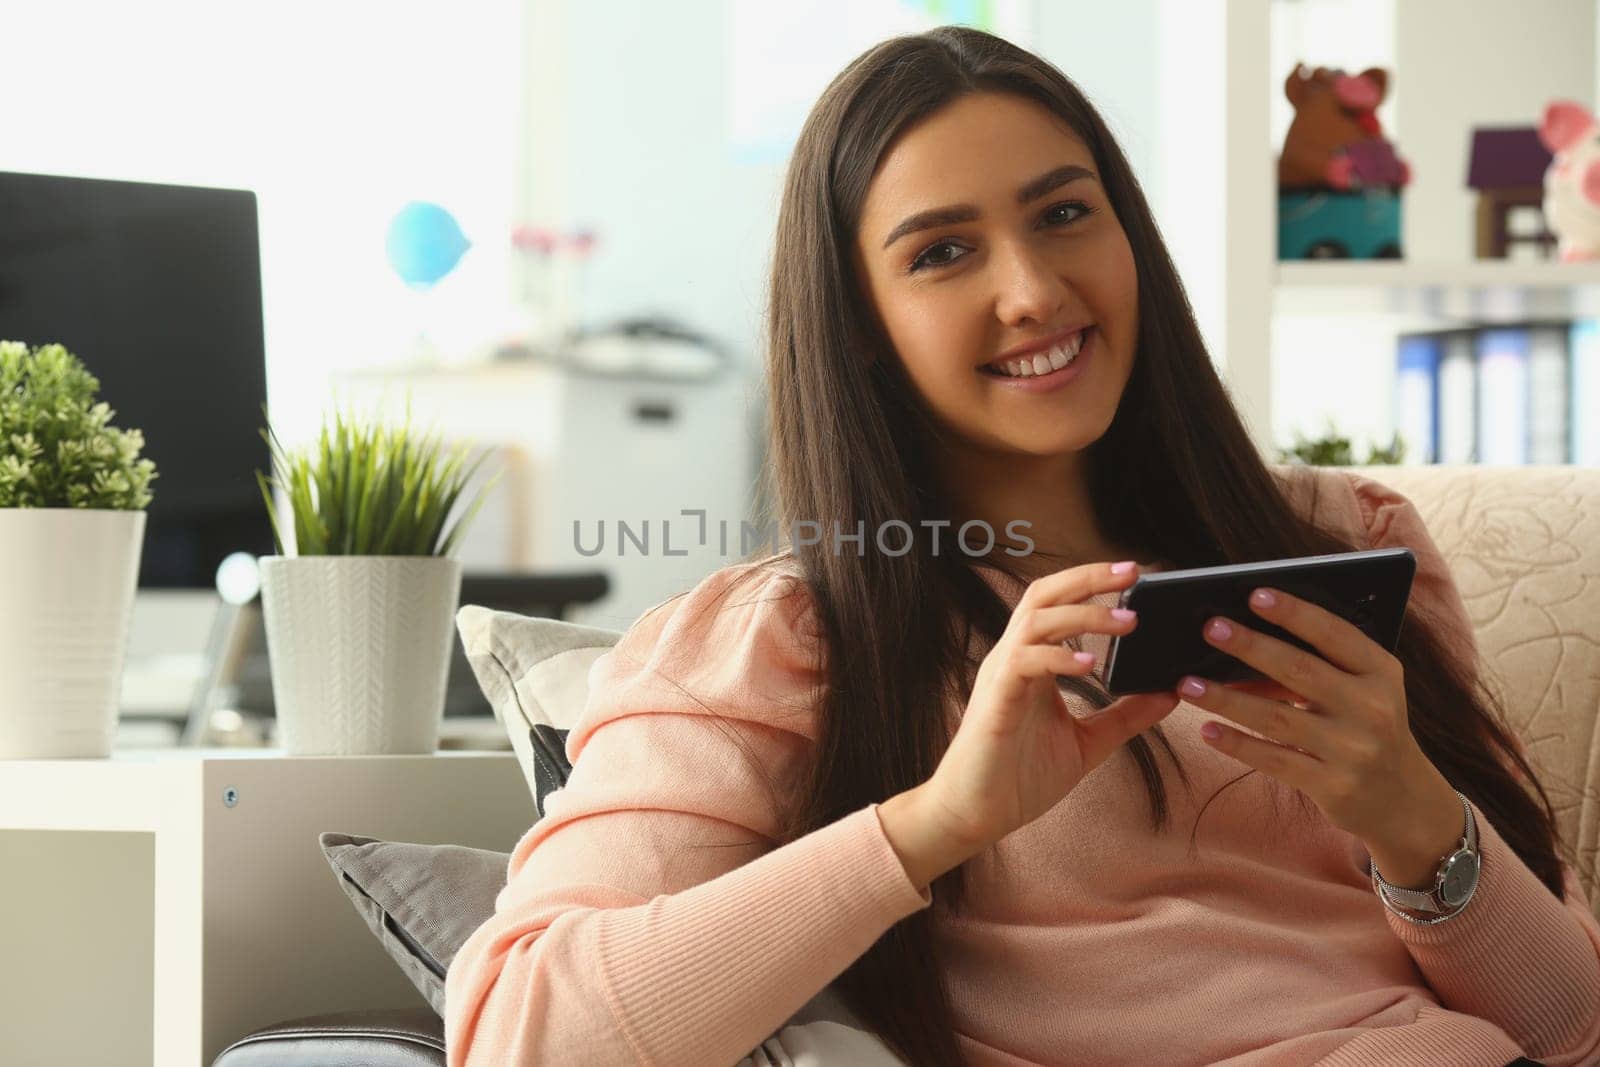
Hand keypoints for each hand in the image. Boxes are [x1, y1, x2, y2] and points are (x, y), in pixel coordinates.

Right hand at [921, 560, 1181, 855]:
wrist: (975, 815)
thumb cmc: (1020, 777)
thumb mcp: (1088, 742)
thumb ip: (1125, 715)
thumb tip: (1169, 692)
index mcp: (1034, 662)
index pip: (1059, 603)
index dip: (1093, 583)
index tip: (1137, 575)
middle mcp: (1014, 658)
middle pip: (1044, 595)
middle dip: (1088, 578)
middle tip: (1134, 571)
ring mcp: (1002, 676)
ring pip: (1036, 620)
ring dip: (1083, 614)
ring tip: (1127, 621)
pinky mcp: (996, 701)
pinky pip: (1024, 663)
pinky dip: (1057, 657)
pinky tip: (1090, 664)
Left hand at [1177, 586, 1459, 867]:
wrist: (1402, 798)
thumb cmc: (1367, 725)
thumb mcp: (1364, 689)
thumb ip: (1323, 663)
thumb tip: (1247, 635)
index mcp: (1381, 672)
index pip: (1335, 634)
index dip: (1295, 613)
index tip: (1255, 594)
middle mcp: (1372, 708)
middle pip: (1301, 671)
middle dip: (1251, 647)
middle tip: (1210, 627)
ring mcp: (1354, 750)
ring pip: (1278, 718)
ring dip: (1228, 699)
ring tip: (1188, 683)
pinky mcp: (1334, 786)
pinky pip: (1275, 760)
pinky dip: (1238, 744)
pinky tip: (1207, 730)